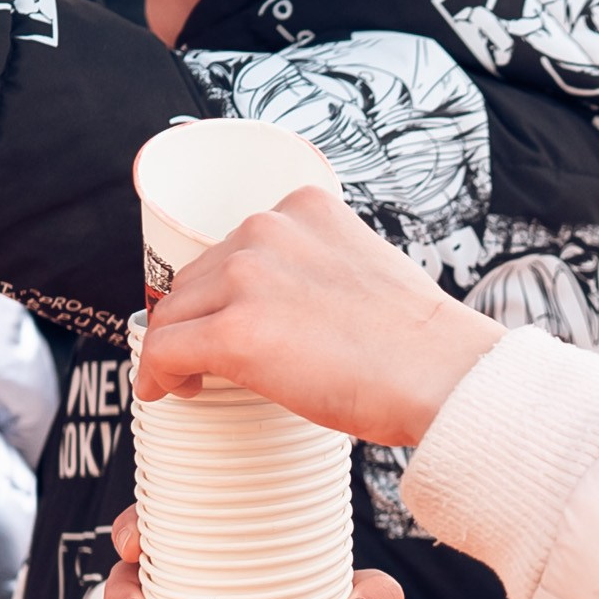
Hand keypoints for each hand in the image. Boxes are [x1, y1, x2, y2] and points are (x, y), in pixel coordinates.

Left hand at [134, 186, 502, 448]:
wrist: (442, 374)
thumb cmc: (418, 341)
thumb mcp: (366, 268)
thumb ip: (317, 269)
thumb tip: (282, 309)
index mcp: (305, 207)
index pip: (236, 245)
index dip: (223, 288)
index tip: (228, 317)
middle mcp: (269, 230)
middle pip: (197, 277)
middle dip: (198, 318)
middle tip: (207, 358)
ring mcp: (248, 278)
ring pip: (175, 314)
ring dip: (177, 347)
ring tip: (193, 378)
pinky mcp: (234, 332)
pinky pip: (163, 351)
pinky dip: (155, 374)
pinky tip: (165, 391)